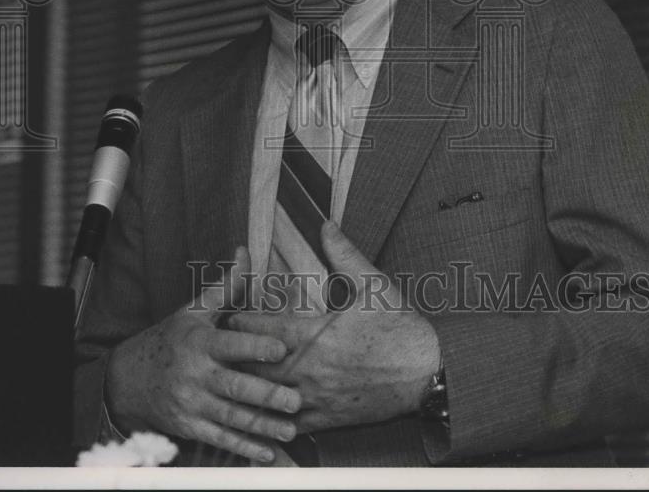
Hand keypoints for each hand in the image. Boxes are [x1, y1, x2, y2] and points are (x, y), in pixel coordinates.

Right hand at [105, 245, 300, 463]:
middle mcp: (195, 375)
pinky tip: (267, 452)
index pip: (230, 344)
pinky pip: (220, 439)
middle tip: (296, 400)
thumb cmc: (171, 340)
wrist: (130, 378)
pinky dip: (243, 448)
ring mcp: (192, 404)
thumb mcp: (194, 311)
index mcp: (199, 343)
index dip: (255, 346)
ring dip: (262, 426)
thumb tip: (245, 252)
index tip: (282, 349)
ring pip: (231, 417)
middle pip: (234, 386)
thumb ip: (225, 288)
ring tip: (291, 430)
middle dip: (266, 395)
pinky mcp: (190, 426)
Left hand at [229, 221, 440, 431]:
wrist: (427, 372)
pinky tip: (263, 412)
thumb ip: (344, 253)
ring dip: (251, 388)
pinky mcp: (330, 418)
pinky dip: (275, 418)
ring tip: (233, 378)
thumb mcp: (372, 284)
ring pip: (270, 398)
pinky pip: (293, 424)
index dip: (242, 323)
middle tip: (221, 348)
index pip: (265, 330)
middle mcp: (311, 370)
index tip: (229, 316)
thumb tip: (325, 224)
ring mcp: (319, 398)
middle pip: (258, 367)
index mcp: (316, 336)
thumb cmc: (399, 328)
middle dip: (238, 356)